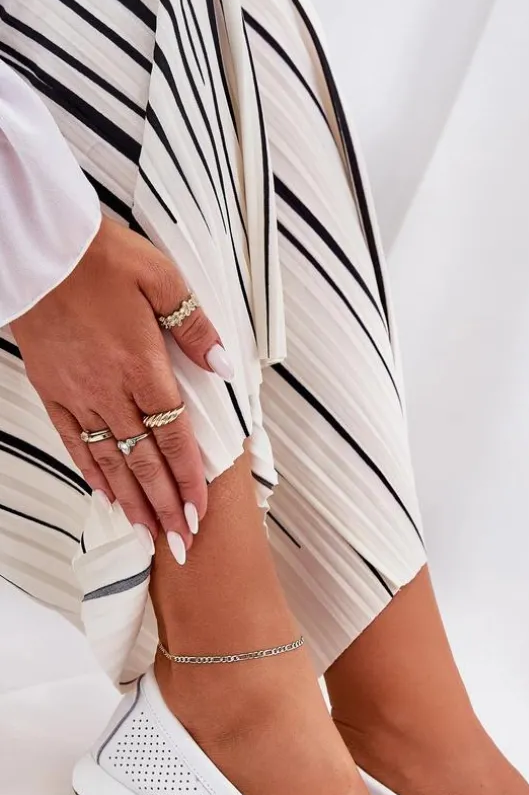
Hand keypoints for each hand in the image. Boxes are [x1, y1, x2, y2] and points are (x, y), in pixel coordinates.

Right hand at [11, 216, 232, 562]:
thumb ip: (196, 328)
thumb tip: (225, 367)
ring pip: (111, 462)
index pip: (173, 439)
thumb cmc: (100, 258)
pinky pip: (75, 443)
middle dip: (166, 508)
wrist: (37, 248)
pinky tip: (109, 497)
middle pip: (144, 463)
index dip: (189, 481)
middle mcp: (110, 391)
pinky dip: (94, 474)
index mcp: (143, 367)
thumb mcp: (161, 279)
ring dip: (134, 503)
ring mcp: (79, 396)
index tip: (201, 515)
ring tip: (150, 535)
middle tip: (181, 546)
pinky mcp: (53, 393)